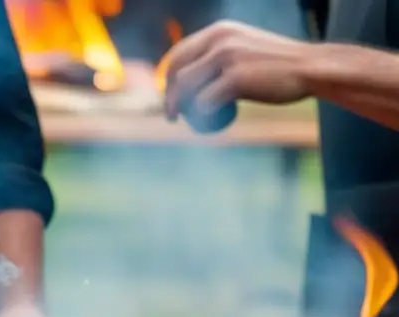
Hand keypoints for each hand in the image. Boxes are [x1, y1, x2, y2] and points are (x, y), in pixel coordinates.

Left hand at [163, 21, 315, 121]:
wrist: (310, 68)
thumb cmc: (279, 65)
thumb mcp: (245, 48)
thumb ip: (222, 55)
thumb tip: (196, 74)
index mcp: (220, 30)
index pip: (179, 52)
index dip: (168, 76)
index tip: (169, 94)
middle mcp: (220, 39)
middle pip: (177, 70)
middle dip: (169, 95)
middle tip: (172, 114)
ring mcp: (227, 57)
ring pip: (186, 87)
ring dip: (178, 107)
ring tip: (182, 120)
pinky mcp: (235, 78)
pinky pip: (205, 102)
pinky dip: (200, 116)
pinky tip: (203, 123)